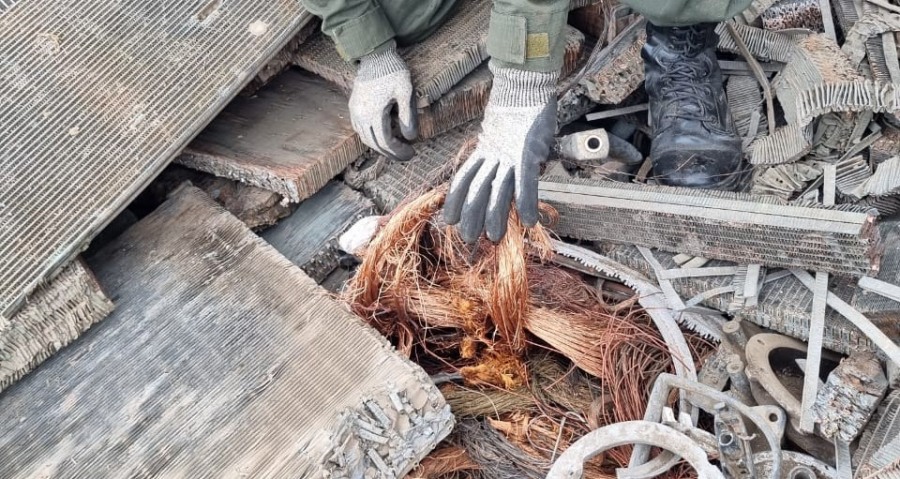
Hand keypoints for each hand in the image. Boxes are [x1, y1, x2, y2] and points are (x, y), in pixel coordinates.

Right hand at [349, 43, 416, 160]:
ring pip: (365, 138)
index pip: (386, 142)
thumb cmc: (393, 71)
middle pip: (375, 144)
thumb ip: (408, 116)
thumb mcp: (406, 91)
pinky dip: (370, 137)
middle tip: (406, 155)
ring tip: (395, 148)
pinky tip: (380, 136)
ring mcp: (355, 111)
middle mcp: (361, 115)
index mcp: (374, 113)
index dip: (399, 151)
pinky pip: (359, 129)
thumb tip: (411, 138)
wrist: (375, 55)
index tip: (411, 152)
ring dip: (380, 146)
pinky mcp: (353, 106)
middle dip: (391, 153)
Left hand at [444, 61, 558, 242]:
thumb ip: (500, 154)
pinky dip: (526, 204)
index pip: (464, 179)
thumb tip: (508, 173)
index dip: (456, 201)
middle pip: (476, 190)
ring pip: (497, 191)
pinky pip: (525, 183)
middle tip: (468, 239)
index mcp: (484, 150)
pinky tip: (527, 221)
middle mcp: (492, 155)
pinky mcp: (526, 153)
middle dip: (471, 216)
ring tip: (492, 237)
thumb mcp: (501, 133)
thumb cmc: (518, 107)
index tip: (450, 219)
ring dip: (494, 217)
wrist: (525, 84)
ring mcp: (508, 155)